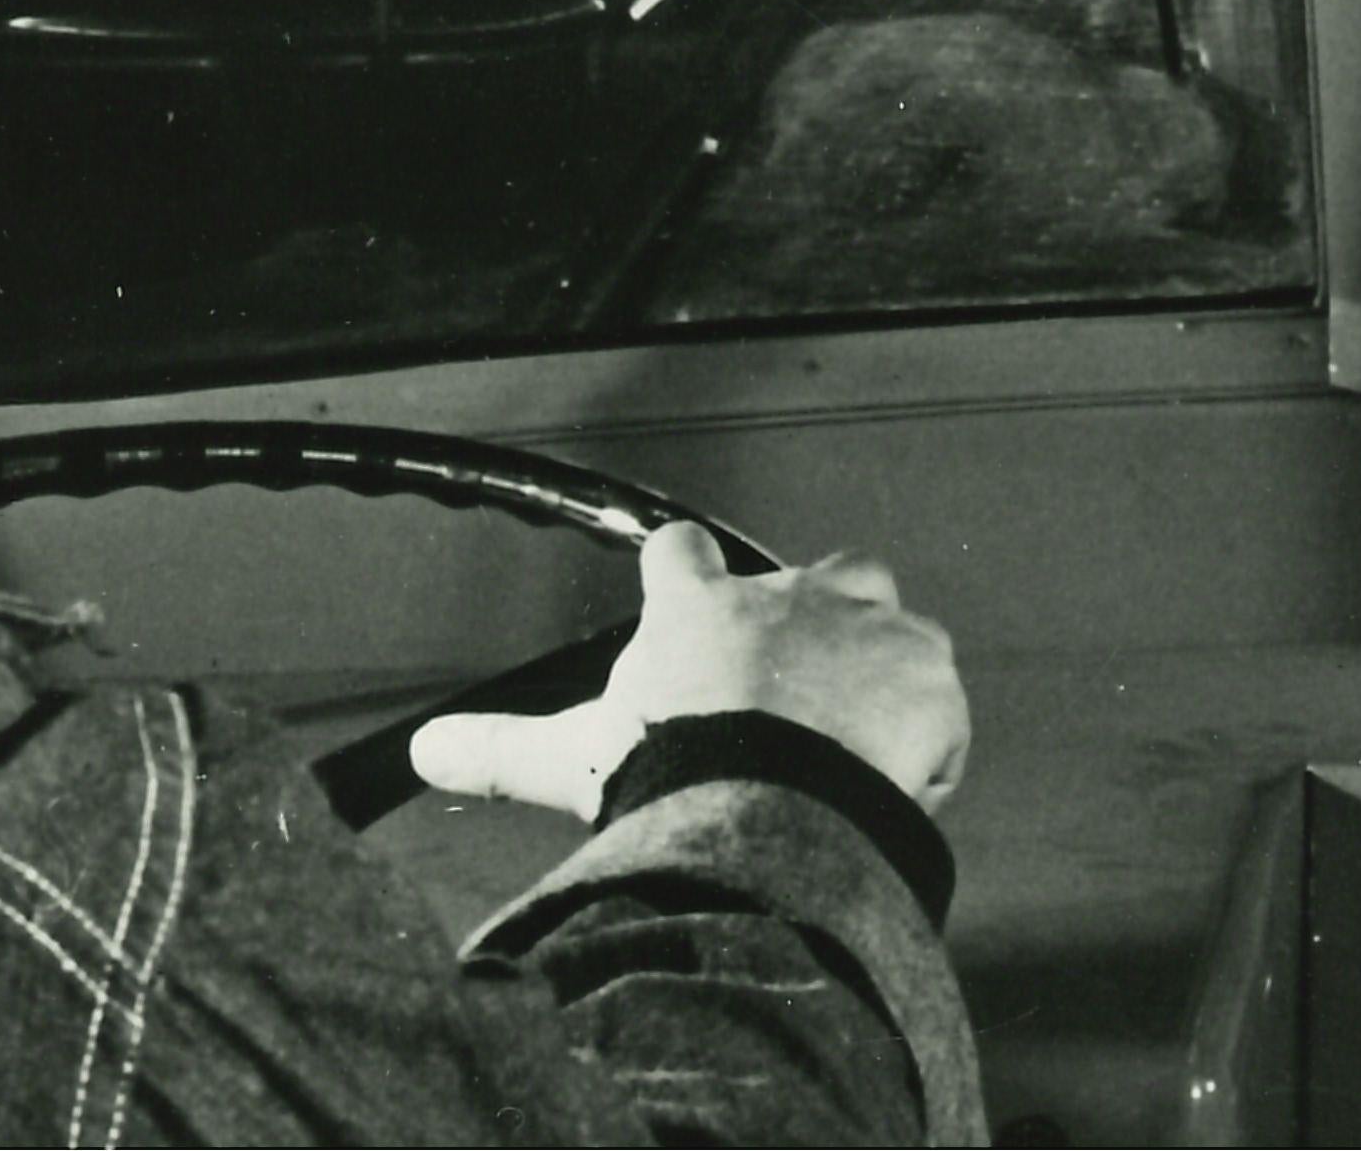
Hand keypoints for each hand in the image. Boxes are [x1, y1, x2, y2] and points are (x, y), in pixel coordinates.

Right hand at [400, 521, 971, 818]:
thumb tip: (424, 750)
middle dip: (817, 618)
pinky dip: (923, 737)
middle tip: (799, 692)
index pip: (683, 555)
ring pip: (890, 626)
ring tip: (856, 743)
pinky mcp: (928, 669)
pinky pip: (936, 701)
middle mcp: (790, 594)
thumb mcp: (571, 758)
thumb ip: (498, 750)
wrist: (772, 805)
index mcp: (701, 607)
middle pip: (820, 574)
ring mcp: (868, 625)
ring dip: (877, 673)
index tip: (685, 583)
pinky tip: (895, 783)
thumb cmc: (671, 771)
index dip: (685, 573)